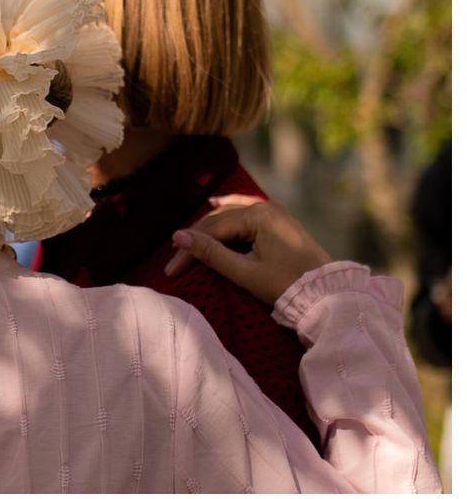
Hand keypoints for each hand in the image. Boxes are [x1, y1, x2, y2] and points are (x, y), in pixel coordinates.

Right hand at [164, 195, 332, 305]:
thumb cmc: (285, 285)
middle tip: (174, 262)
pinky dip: (229, 210)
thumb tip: (178, 237)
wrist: (326, 294)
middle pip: (220, 221)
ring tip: (187, 242)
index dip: (189, 249)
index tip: (171, 269)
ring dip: (209, 229)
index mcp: (259, 215)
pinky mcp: (279, 219)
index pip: (213, 230)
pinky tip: (215, 204)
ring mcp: (274, 210)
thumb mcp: (245, 272)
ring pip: (231, 215)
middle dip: (196, 241)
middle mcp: (266, 206)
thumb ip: (211, 253)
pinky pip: (247, 209)